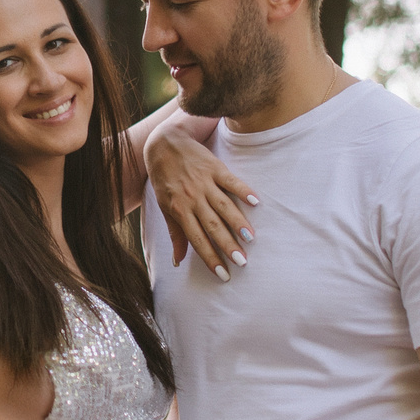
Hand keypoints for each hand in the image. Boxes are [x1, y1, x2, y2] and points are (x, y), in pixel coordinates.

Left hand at [145, 124, 255, 279]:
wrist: (163, 145)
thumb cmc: (164, 179)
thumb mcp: (165, 207)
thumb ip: (175, 234)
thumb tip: (177, 261)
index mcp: (180, 210)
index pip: (197, 239)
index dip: (210, 258)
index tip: (223, 274)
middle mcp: (193, 198)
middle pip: (213, 226)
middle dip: (227, 245)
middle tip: (242, 262)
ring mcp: (204, 183)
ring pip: (224, 206)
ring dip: (238, 222)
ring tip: (251, 239)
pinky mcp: (215, 168)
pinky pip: (231, 181)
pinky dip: (243, 190)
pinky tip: (256, 202)